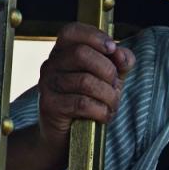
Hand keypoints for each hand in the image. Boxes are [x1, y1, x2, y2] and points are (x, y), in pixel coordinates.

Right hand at [35, 22, 135, 144]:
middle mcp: (50, 64)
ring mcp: (47, 84)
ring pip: (85, 81)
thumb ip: (118, 62)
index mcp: (62, 52)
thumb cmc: (87, 104)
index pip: (72, 31)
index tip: (113, 50)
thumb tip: (122, 54)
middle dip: (108, 71)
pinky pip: (81, 103)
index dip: (95, 36)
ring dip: (108, 95)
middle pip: (82, 54)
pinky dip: (100, 110)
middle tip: (115, 86)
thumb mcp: (107, 79)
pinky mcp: (49, 105)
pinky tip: (104, 116)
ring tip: (112, 105)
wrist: (63, 138)